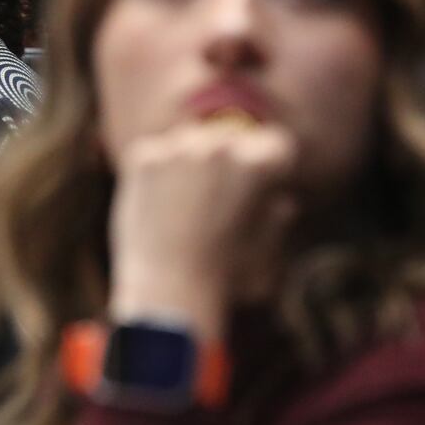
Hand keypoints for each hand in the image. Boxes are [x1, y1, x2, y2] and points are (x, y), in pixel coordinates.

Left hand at [106, 121, 297, 338]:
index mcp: (260, 162)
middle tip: (218, 199)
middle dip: (230, 159)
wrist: (168, 289)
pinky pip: (156, 153)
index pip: (274, 143)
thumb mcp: (268, 250)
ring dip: (193, 161)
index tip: (260, 190)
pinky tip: (160, 206)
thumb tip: (281, 202)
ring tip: (188, 207)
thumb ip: (277, 218)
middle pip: (231, 135)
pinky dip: (158, 172)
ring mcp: (178, 147)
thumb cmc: (227, 278)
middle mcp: (220, 145)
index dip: (270, 169)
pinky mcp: (143, 156)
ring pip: (191, 141)